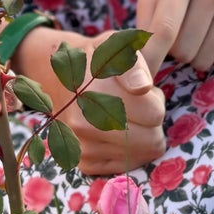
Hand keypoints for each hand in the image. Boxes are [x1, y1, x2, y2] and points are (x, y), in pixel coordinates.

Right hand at [17, 26, 165, 176]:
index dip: (154, 99)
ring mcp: (82, 146)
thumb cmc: (97, 61)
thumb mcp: (116, 49)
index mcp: (96, 92)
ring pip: (142, 155)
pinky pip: (127, 165)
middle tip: (137, 105)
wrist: (57, 78)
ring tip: (125, 116)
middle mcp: (84, 124)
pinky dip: (129, 151)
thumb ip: (134, 64)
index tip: (141, 90)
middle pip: (151, 141)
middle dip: (152, 122)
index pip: (155, 113)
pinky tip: (117, 132)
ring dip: (141, 135)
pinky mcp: (83, 163)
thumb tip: (141, 87)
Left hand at [136, 0, 213, 73]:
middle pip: (185, 51)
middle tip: (178, 28)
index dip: (150, 60)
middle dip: (175, 49)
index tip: (140, 80)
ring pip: (206, 59)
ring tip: (196, 26)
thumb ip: (143, 25)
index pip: (164, 30)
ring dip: (195, 52)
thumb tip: (139, 68)